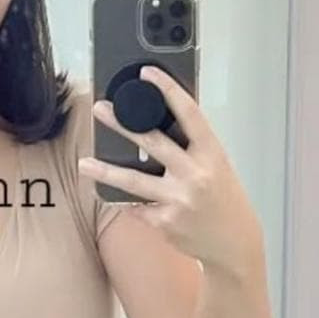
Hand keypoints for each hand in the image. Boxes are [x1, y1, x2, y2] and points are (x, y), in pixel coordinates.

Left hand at [78, 65, 264, 278]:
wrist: (234, 243)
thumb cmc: (224, 200)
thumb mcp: (217, 166)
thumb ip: (192, 148)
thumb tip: (159, 122)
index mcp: (211, 154)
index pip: (189, 114)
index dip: (168, 90)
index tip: (148, 73)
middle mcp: (195, 175)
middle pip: (153, 143)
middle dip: (123, 125)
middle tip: (100, 110)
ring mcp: (179, 200)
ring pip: (134, 182)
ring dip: (106, 171)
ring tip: (84, 164)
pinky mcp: (165, 223)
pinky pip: (137, 208)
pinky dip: (128, 202)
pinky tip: (116, 197)